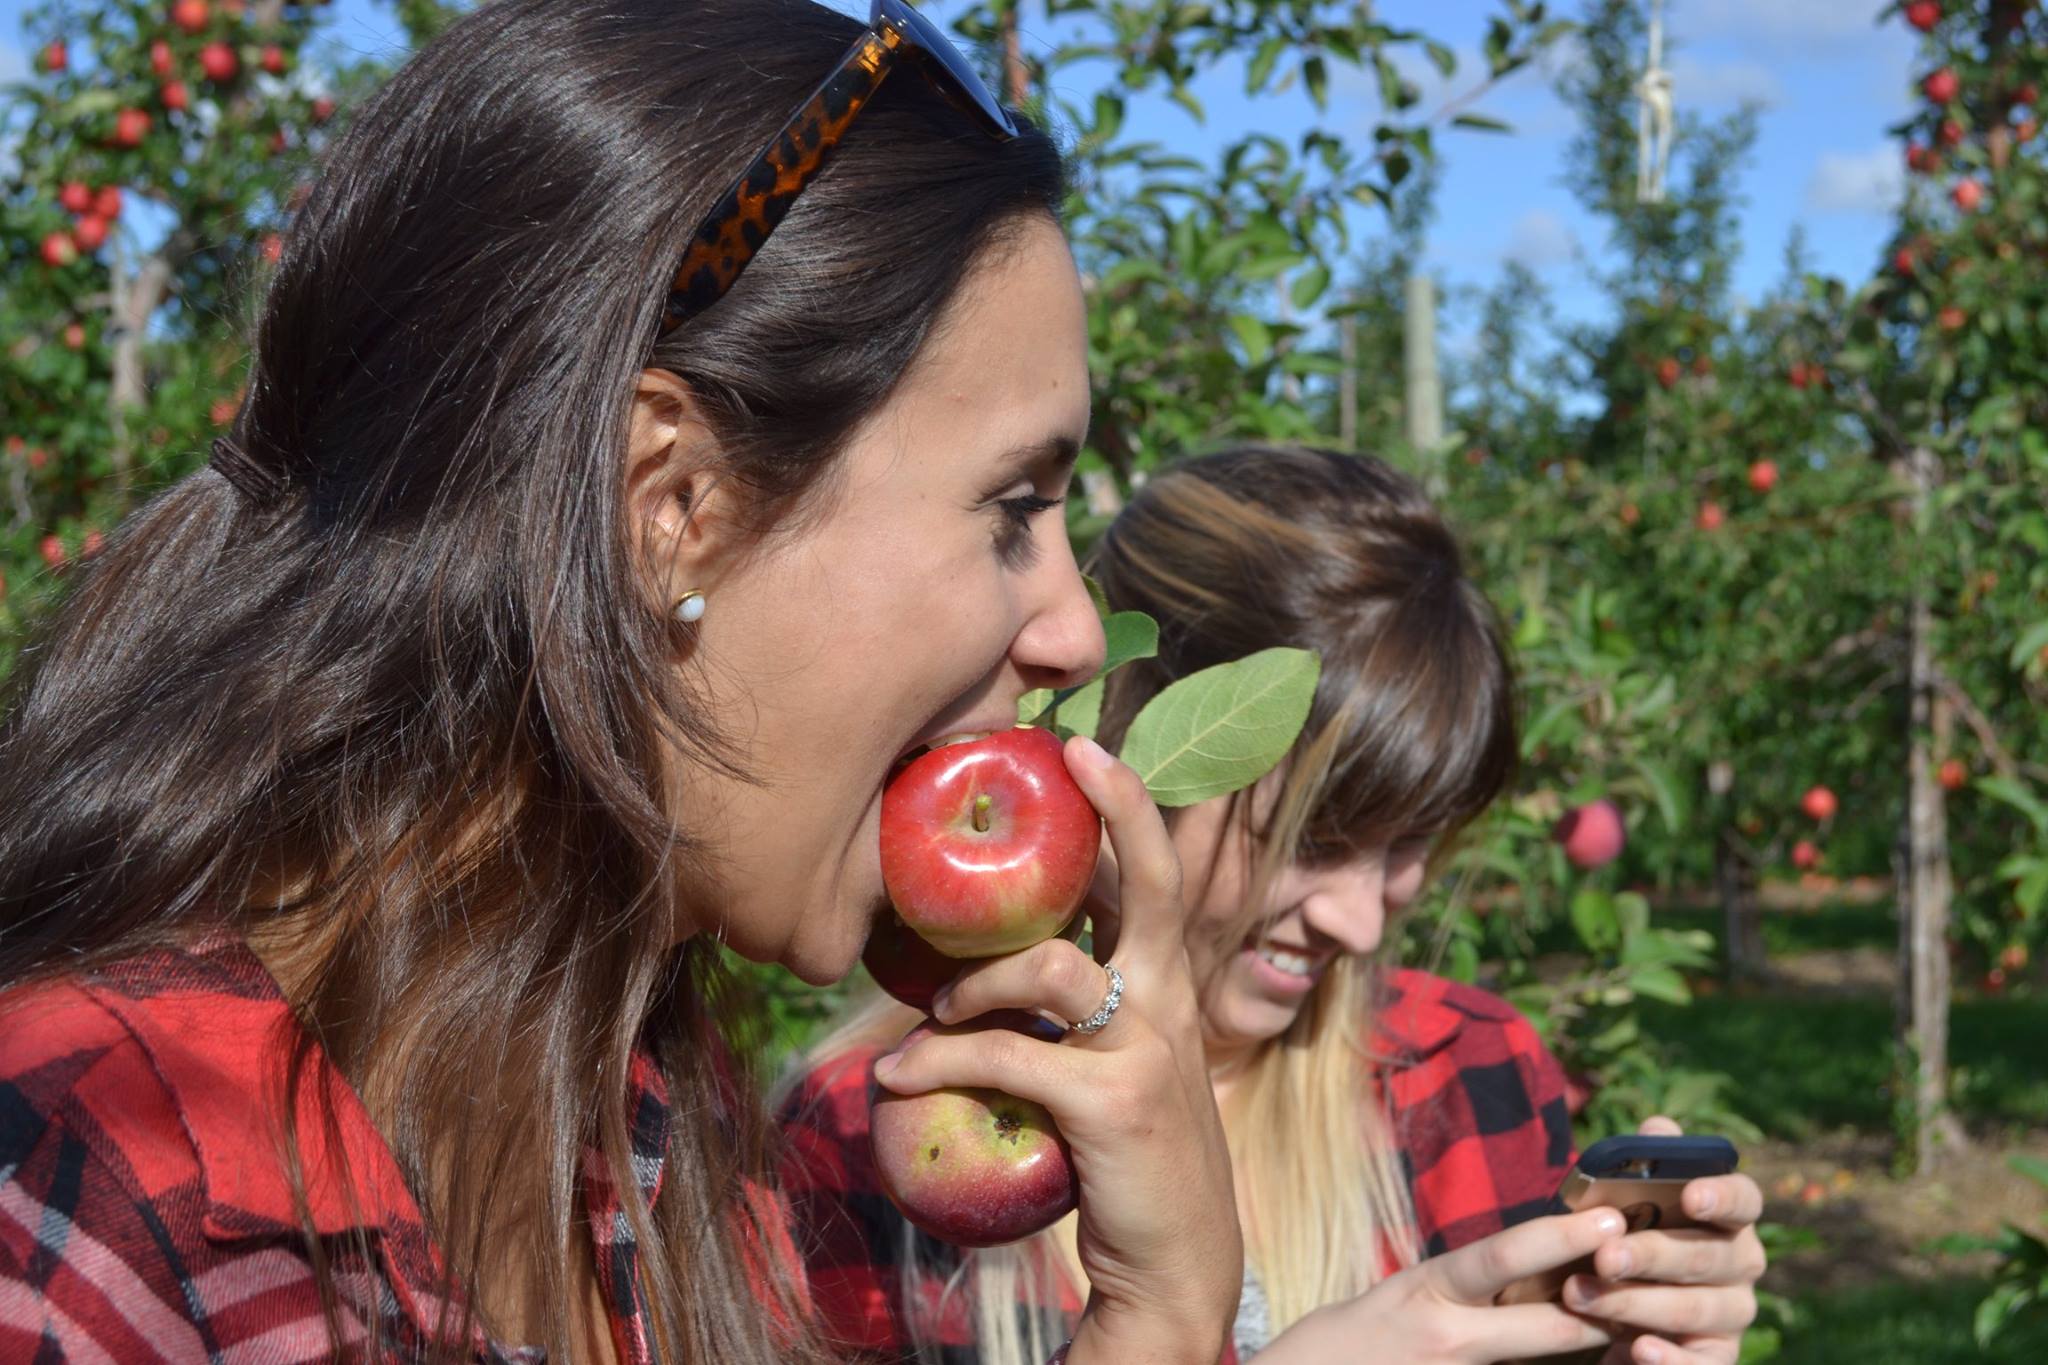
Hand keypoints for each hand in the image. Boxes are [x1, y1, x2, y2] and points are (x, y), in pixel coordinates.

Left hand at [872, 734, 1239, 1364]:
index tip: (1090, 751)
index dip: (1134, 810)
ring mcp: (1147, 1049)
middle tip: (1078, 752)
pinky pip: (1004, 1056)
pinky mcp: (1113, 1101)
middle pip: (1154, 883)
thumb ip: (1076, 1020)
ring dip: (973, 982)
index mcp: (1171, 990)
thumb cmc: (1132, 1164)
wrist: (1175, 1267)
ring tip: (933, 1015)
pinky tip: (894, 1077)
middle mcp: (1170, 1003)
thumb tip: (985, 973)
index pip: (1164, 883)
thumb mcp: (1120, 1074)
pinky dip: (937, 1061)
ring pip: (1048, 967)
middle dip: (1121, 808)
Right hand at [1256, 1207, 1627, 1362]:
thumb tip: (1534, 1267)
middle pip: (1539, 1324)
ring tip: (1641, 1333)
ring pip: (1536, 1360)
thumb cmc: (1353, 1339)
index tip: (1608, 1218)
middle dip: (1599, 1304)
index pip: (1501, 1258)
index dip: (1558, 1239)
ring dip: (1588, 1349)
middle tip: (1650, 1281)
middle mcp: (1444, 1336)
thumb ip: (1464, 1286)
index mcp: (1429, 1290)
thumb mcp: (1406, 1294)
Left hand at [1566, 1118, 1767, 1364]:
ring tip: (1582, 1297)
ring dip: (1636, 1304)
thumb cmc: (1624, 1234)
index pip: (1744, 1199)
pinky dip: (1671, 1360)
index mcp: (1728, 1216)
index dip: (1722, 1195)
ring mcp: (1731, 1314)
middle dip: (1654, 1256)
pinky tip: (1637, 1350)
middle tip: (1604, 1256)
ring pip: (1694, 1309)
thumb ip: (1644, 1164)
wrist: (1611, 1300)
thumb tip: (1658, 1127)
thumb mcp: (1625, 1199)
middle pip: (1708, 1257)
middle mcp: (1741, 1264)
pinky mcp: (1716, 1357)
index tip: (1691, 1195)